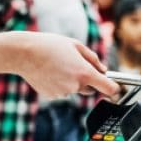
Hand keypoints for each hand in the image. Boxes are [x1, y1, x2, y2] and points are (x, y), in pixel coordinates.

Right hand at [0, 32, 119, 98]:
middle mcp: (75, 85)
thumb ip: (92, 58)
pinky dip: (60, 83)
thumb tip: (104, 69)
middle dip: (87, 79)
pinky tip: (50, 72)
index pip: (108, 88)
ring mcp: (63, 92)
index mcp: (84, 72)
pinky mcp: (52, 95)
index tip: (117, 89)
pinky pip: (62, 91)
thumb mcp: (75, 45)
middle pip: (90, 88)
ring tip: (58, 65)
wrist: (24, 53)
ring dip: (71, 80)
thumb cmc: (50, 45)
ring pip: (75, 89)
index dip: (115, 89)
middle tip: (74, 64)